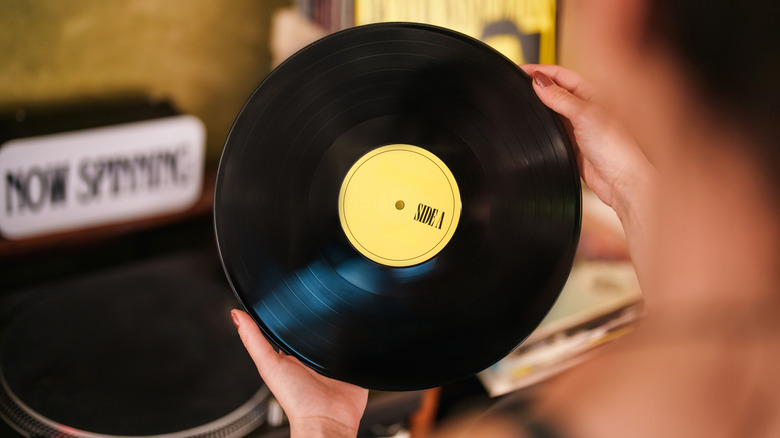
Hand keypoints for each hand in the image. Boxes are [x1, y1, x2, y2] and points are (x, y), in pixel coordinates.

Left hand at [231, 309, 367, 437]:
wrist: (327, 419)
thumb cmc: (296, 400)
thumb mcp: (269, 365)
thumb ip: (254, 341)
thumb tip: (235, 315)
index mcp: (291, 356)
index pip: (289, 327)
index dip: (289, 312)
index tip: (290, 293)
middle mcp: (312, 357)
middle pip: (315, 329)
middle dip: (319, 314)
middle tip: (320, 302)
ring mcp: (334, 361)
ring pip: (338, 334)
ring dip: (341, 325)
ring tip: (341, 314)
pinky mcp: (353, 366)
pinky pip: (359, 347)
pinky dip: (359, 339)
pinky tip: (358, 332)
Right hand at [520, 64, 655, 218]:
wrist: (620, 180)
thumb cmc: (615, 147)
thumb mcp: (584, 115)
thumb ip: (560, 98)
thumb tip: (539, 82)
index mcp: (592, 93)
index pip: (560, 75)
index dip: (540, 71)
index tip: (521, 70)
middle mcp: (585, 107)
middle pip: (555, 90)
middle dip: (536, 86)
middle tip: (517, 84)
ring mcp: (577, 126)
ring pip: (552, 110)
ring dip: (538, 106)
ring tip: (522, 102)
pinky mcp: (571, 143)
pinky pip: (552, 130)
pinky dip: (542, 126)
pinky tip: (535, 126)